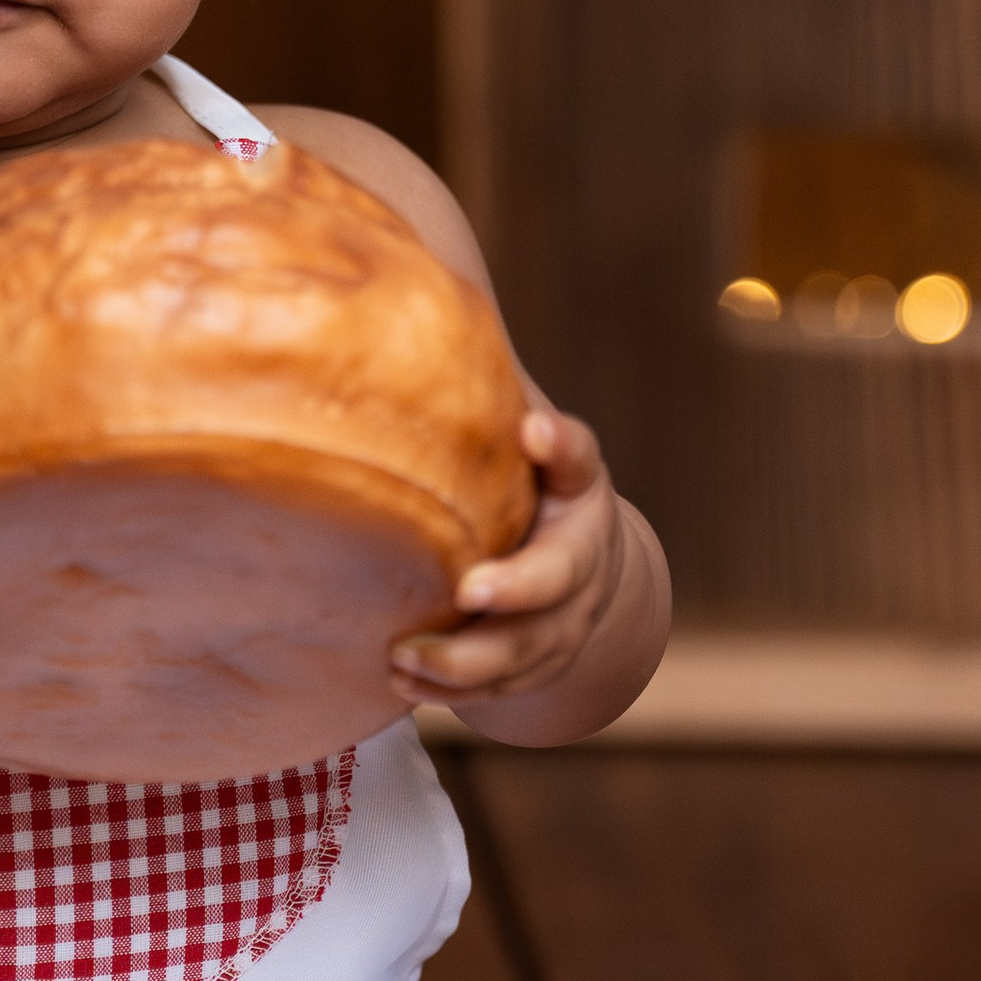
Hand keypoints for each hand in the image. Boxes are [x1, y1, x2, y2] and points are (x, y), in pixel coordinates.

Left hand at [390, 406, 626, 713]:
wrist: (577, 572)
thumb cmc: (517, 483)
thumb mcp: (511, 438)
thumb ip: (475, 392)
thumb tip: (399, 289)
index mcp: (574, 487)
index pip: (578, 459)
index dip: (560, 445)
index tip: (533, 428)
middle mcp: (581, 553)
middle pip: (560, 575)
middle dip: (519, 587)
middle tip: (471, 590)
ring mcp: (567, 616)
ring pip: (528, 647)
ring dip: (467, 660)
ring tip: (401, 659)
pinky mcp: (541, 662)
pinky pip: (503, 687)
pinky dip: (452, 691)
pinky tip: (400, 684)